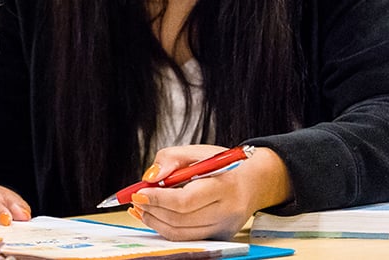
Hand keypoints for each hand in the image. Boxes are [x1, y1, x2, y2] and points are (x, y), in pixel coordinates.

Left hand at [128, 144, 290, 240]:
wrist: (253, 182)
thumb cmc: (223, 165)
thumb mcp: (197, 152)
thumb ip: (170, 158)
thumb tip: (149, 178)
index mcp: (224, 187)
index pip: (185, 201)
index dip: (158, 199)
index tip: (138, 192)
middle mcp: (227, 212)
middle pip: (180, 220)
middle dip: (152, 210)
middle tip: (135, 200)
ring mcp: (223, 228)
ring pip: (180, 233)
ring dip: (154, 221)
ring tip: (140, 208)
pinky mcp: (218, 237)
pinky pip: (185, 238)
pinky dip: (164, 228)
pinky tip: (153, 216)